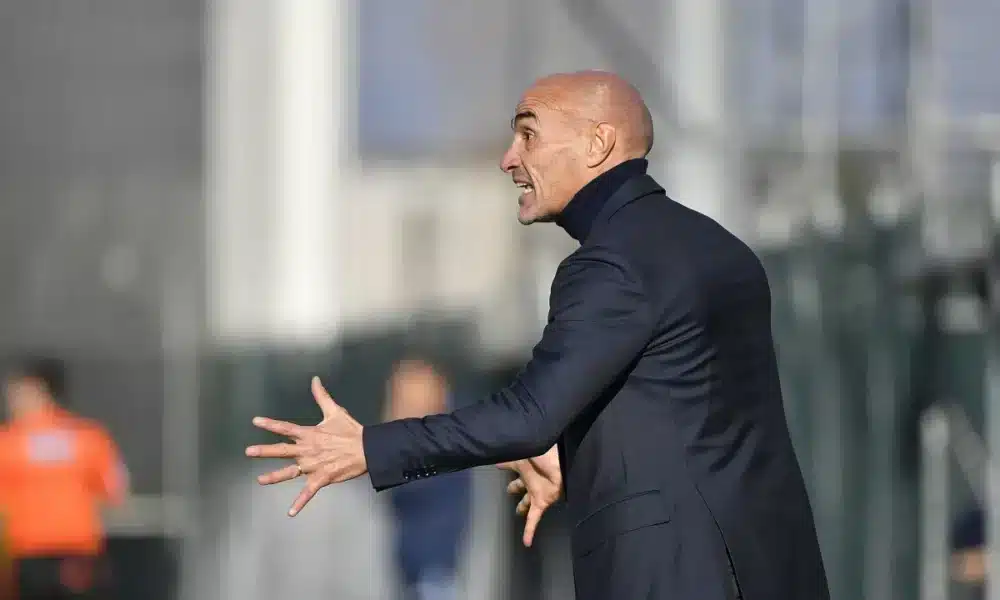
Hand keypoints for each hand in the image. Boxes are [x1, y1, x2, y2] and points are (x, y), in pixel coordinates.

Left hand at [245, 376, 366, 515]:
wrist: (367, 449)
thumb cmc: (351, 430)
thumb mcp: (335, 411)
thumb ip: (321, 396)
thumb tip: (314, 379)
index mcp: (309, 434)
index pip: (286, 428)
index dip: (270, 424)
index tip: (255, 421)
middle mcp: (307, 450)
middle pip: (282, 450)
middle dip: (264, 451)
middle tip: (248, 452)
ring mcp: (313, 466)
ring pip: (290, 472)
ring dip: (274, 476)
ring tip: (260, 480)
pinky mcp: (321, 479)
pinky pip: (308, 493)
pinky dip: (300, 503)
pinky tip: (291, 513)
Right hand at [497, 445, 561, 546]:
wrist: (561, 462)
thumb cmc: (542, 452)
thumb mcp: (522, 453)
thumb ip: (509, 459)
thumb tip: (496, 462)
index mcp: (523, 466)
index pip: (510, 465)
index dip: (504, 464)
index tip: (498, 465)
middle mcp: (529, 479)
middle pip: (518, 485)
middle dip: (514, 487)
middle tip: (510, 490)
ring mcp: (536, 491)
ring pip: (526, 502)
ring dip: (522, 507)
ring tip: (518, 512)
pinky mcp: (543, 501)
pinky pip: (533, 518)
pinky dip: (529, 530)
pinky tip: (526, 542)